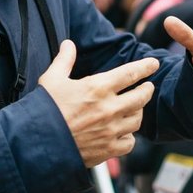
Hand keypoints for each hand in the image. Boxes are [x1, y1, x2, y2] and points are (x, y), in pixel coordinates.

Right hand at [38, 41, 157, 167]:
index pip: (130, 73)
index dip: (145, 67)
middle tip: (148, 87)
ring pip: (137, 119)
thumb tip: (68, 43)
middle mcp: (109, 108)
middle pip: (141, 96)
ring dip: (138, 112)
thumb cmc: (44, 109)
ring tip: (135, 108)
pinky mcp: (108, 149)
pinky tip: (124, 133)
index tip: (154, 63)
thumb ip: (64, 60)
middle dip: (147, 89)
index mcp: (98, 88)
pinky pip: (130, 143)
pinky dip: (129, 137)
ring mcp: (110, 130)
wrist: (38, 144)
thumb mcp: (52, 79)